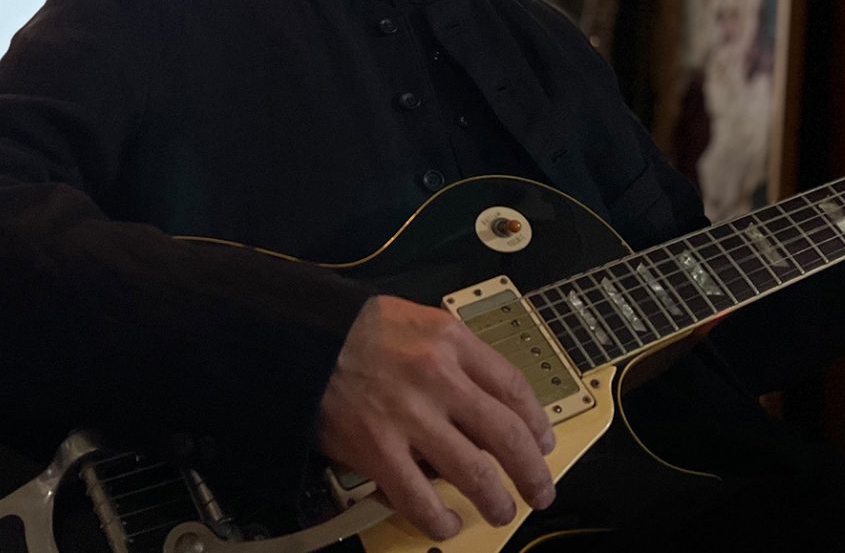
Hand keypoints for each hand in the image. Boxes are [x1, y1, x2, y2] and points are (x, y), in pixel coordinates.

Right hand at [316, 294, 555, 540]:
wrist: (300, 338)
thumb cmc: (357, 329)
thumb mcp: (418, 321)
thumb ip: (455, 354)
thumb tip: (488, 400)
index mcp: (451, 341)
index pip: (513, 388)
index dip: (536, 423)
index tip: (543, 442)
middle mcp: (438, 377)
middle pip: (506, 435)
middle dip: (531, 471)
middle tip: (539, 490)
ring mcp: (409, 416)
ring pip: (473, 472)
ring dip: (495, 500)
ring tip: (501, 511)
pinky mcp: (377, 449)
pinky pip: (420, 499)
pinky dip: (440, 520)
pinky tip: (448, 523)